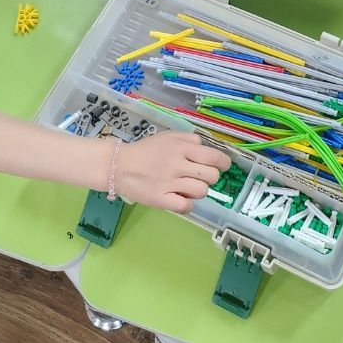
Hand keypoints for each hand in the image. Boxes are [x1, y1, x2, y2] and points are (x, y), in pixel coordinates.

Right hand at [113, 131, 231, 212]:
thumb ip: (188, 139)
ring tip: (187, 188)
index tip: (222, 166)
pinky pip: (186, 206)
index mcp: (181, 148)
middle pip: (211, 176)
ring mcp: (170, 183)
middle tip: (199, 177)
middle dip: (210, 178)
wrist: (118, 165)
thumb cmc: (145, 150)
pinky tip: (180, 200)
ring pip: (201, 191)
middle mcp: (178, 165)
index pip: (214, 157)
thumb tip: (205, 147)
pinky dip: (186, 205)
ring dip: (198, 191)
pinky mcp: (161, 199)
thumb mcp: (168, 136)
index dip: (223, 163)